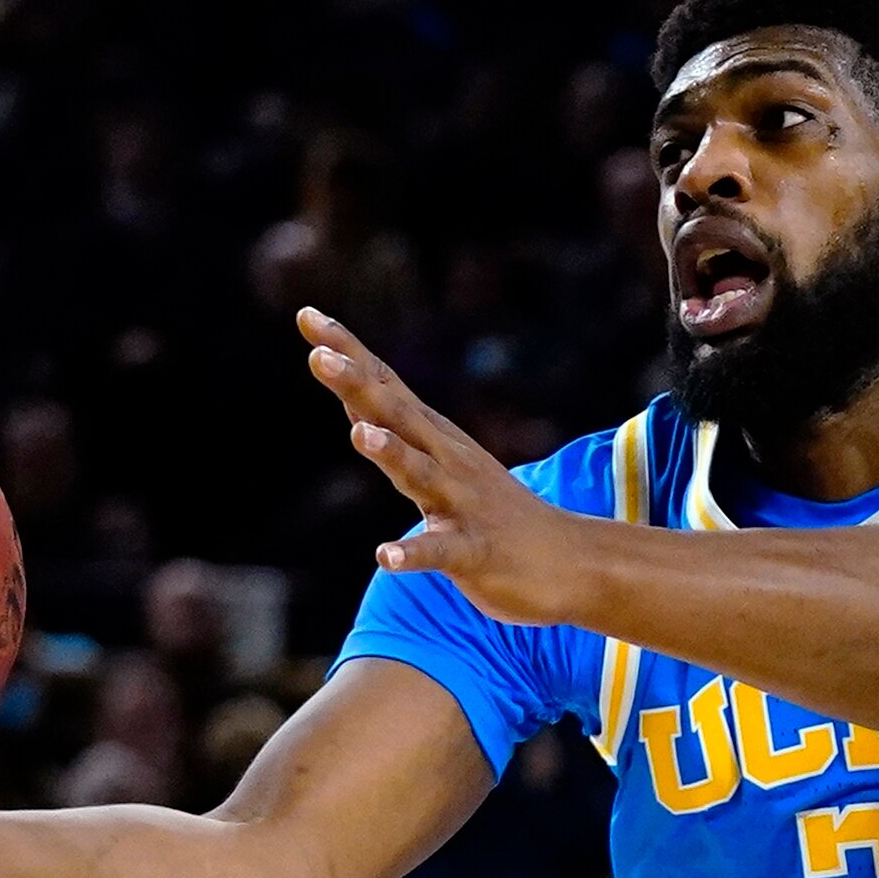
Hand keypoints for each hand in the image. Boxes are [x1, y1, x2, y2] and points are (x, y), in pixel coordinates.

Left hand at [299, 308, 589, 625]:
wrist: (571, 561)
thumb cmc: (494, 513)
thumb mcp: (443, 464)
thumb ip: (397, 435)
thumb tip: (351, 404)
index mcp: (434, 439)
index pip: (385, 384)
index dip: (348, 352)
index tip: (307, 316)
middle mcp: (447, 461)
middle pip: (397, 415)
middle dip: (357, 385)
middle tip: (319, 356)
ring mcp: (463, 505)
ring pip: (421, 473)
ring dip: (391, 452)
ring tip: (360, 435)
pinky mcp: (476, 552)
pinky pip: (441, 551)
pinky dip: (413, 552)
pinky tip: (386, 555)